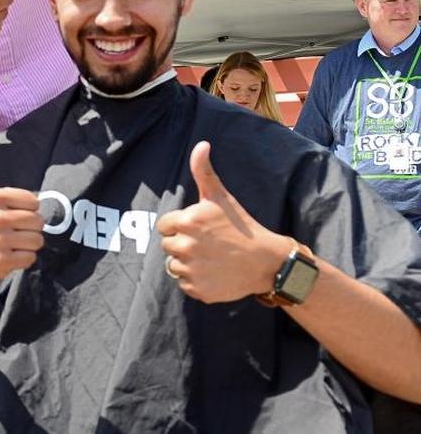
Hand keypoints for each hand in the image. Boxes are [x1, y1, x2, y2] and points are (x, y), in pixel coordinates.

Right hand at [0, 136, 44, 285]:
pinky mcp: (2, 260)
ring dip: (27, 244)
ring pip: (37, 240)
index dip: (26, 209)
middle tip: (11, 231)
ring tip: (11, 243)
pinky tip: (8, 256)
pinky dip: (23, 259)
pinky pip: (30, 258)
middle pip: (38, 221)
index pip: (33, 201)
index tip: (11, 214)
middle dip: (28, 228)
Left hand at [157, 141, 288, 302]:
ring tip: (212, 258)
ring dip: (188, 263)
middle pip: (168, 246)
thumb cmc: (241, 226)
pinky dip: (197, 281)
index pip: (165, 226)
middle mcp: (184, 246)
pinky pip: (185, 284)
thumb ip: (204, 171)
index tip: (200, 229)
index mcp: (185, 222)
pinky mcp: (198, 290)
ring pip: (174, 266)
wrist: (267, 261)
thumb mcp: (220, 197)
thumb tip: (202, 144)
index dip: (180, 226)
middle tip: (208, 244)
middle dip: (183, 244)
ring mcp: (191, 269)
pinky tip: (215, 273)